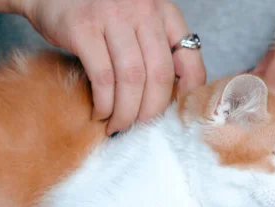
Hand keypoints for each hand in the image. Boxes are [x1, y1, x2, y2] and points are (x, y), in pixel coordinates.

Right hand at [19, 0, 205, 134]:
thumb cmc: (99, 16)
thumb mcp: (138, 24)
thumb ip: (157, 50)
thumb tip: (172, 99)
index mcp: (164, 12)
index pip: (191, 57)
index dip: (188, 92)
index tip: (174, 114)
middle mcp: (143, 10)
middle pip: (160, 74)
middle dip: (152, 110)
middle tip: (141, 126)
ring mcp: (113, 16)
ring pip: (132, 79)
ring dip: (127, 112)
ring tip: (118, 125)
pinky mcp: (83, 28)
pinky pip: (103, 77)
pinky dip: (104, 103)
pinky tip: (100, 113)